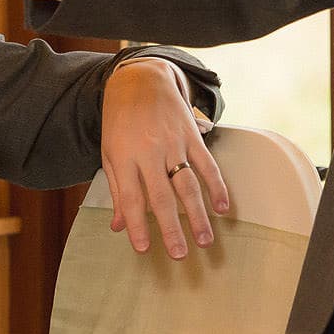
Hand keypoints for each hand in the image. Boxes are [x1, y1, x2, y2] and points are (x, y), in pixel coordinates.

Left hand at [98, 58, 229, 258]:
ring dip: (198, 215)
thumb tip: (120, 227)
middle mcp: (149, 152)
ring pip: (188, 185)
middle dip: (171, 228)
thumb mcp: (110, 153)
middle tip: (179, 255)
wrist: (140, 78)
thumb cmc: (120, 121)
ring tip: (205, 240)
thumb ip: (118, 190)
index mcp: (124, 157)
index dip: (137, 225)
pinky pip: (207, 164)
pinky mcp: (191, 135)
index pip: (130, 198)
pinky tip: (223, 207)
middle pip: (162, 196)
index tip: (144, 249)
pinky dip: (217, 186)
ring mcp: (173, 143)